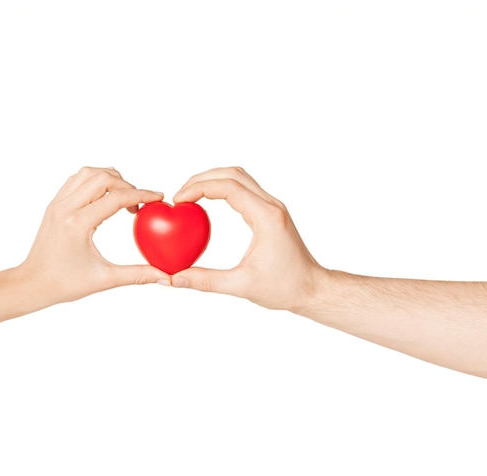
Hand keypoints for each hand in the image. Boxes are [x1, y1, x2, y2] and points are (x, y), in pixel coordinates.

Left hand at [19, 166, 168, 305]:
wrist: (32, 284)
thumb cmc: (64, 284)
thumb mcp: (104, 279)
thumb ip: (137, 275)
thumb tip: (165, 276)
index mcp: (78, 224)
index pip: (116, 198)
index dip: (142, 195)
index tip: (158, 198)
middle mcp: (65, 208)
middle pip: (103, 177)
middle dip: (127, 185)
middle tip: (140, 203)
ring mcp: (57, 204)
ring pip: (88, 173)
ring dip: (110, 179)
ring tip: (124, 198)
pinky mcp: (54, 205)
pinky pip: (76, 180)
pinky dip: (95, 181)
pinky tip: (105, 198)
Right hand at [171, 167, 326, 310]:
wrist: (312, 288)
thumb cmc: (284, 288)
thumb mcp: (242, 286)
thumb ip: (207, 281)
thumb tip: (175, 279)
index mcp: (266, 217)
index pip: (228, 187)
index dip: (198, 188)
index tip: (179, 200)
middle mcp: (271, 205)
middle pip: (232, 174)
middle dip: (202, 179)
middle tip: (180, 195)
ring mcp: (272, 207)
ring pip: (239, 177)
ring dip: (213, 180)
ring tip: (190, 195)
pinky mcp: (271, 212)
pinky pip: (244, 189)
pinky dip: (223, 189)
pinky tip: (208, 203)